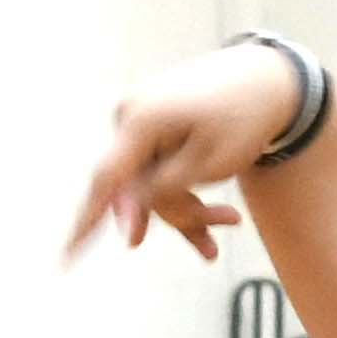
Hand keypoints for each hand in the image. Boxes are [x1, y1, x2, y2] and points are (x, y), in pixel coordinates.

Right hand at [68, 44, 314, 266]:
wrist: (271, 77)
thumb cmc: (246, 120)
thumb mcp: (208, 165)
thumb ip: (161, 193)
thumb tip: (120, 220)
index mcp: (142, 121)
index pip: (106, 182)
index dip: (85, 225)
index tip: (65, 260)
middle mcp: (131, 114)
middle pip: (137, 188)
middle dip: (179, 216)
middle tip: (220, 238)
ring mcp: (139, 115)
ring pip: (150, 180)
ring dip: (188, 205)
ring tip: (231, 220)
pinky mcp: (152, 120)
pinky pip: (158, 164)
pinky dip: (184, 186)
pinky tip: (219, 213)